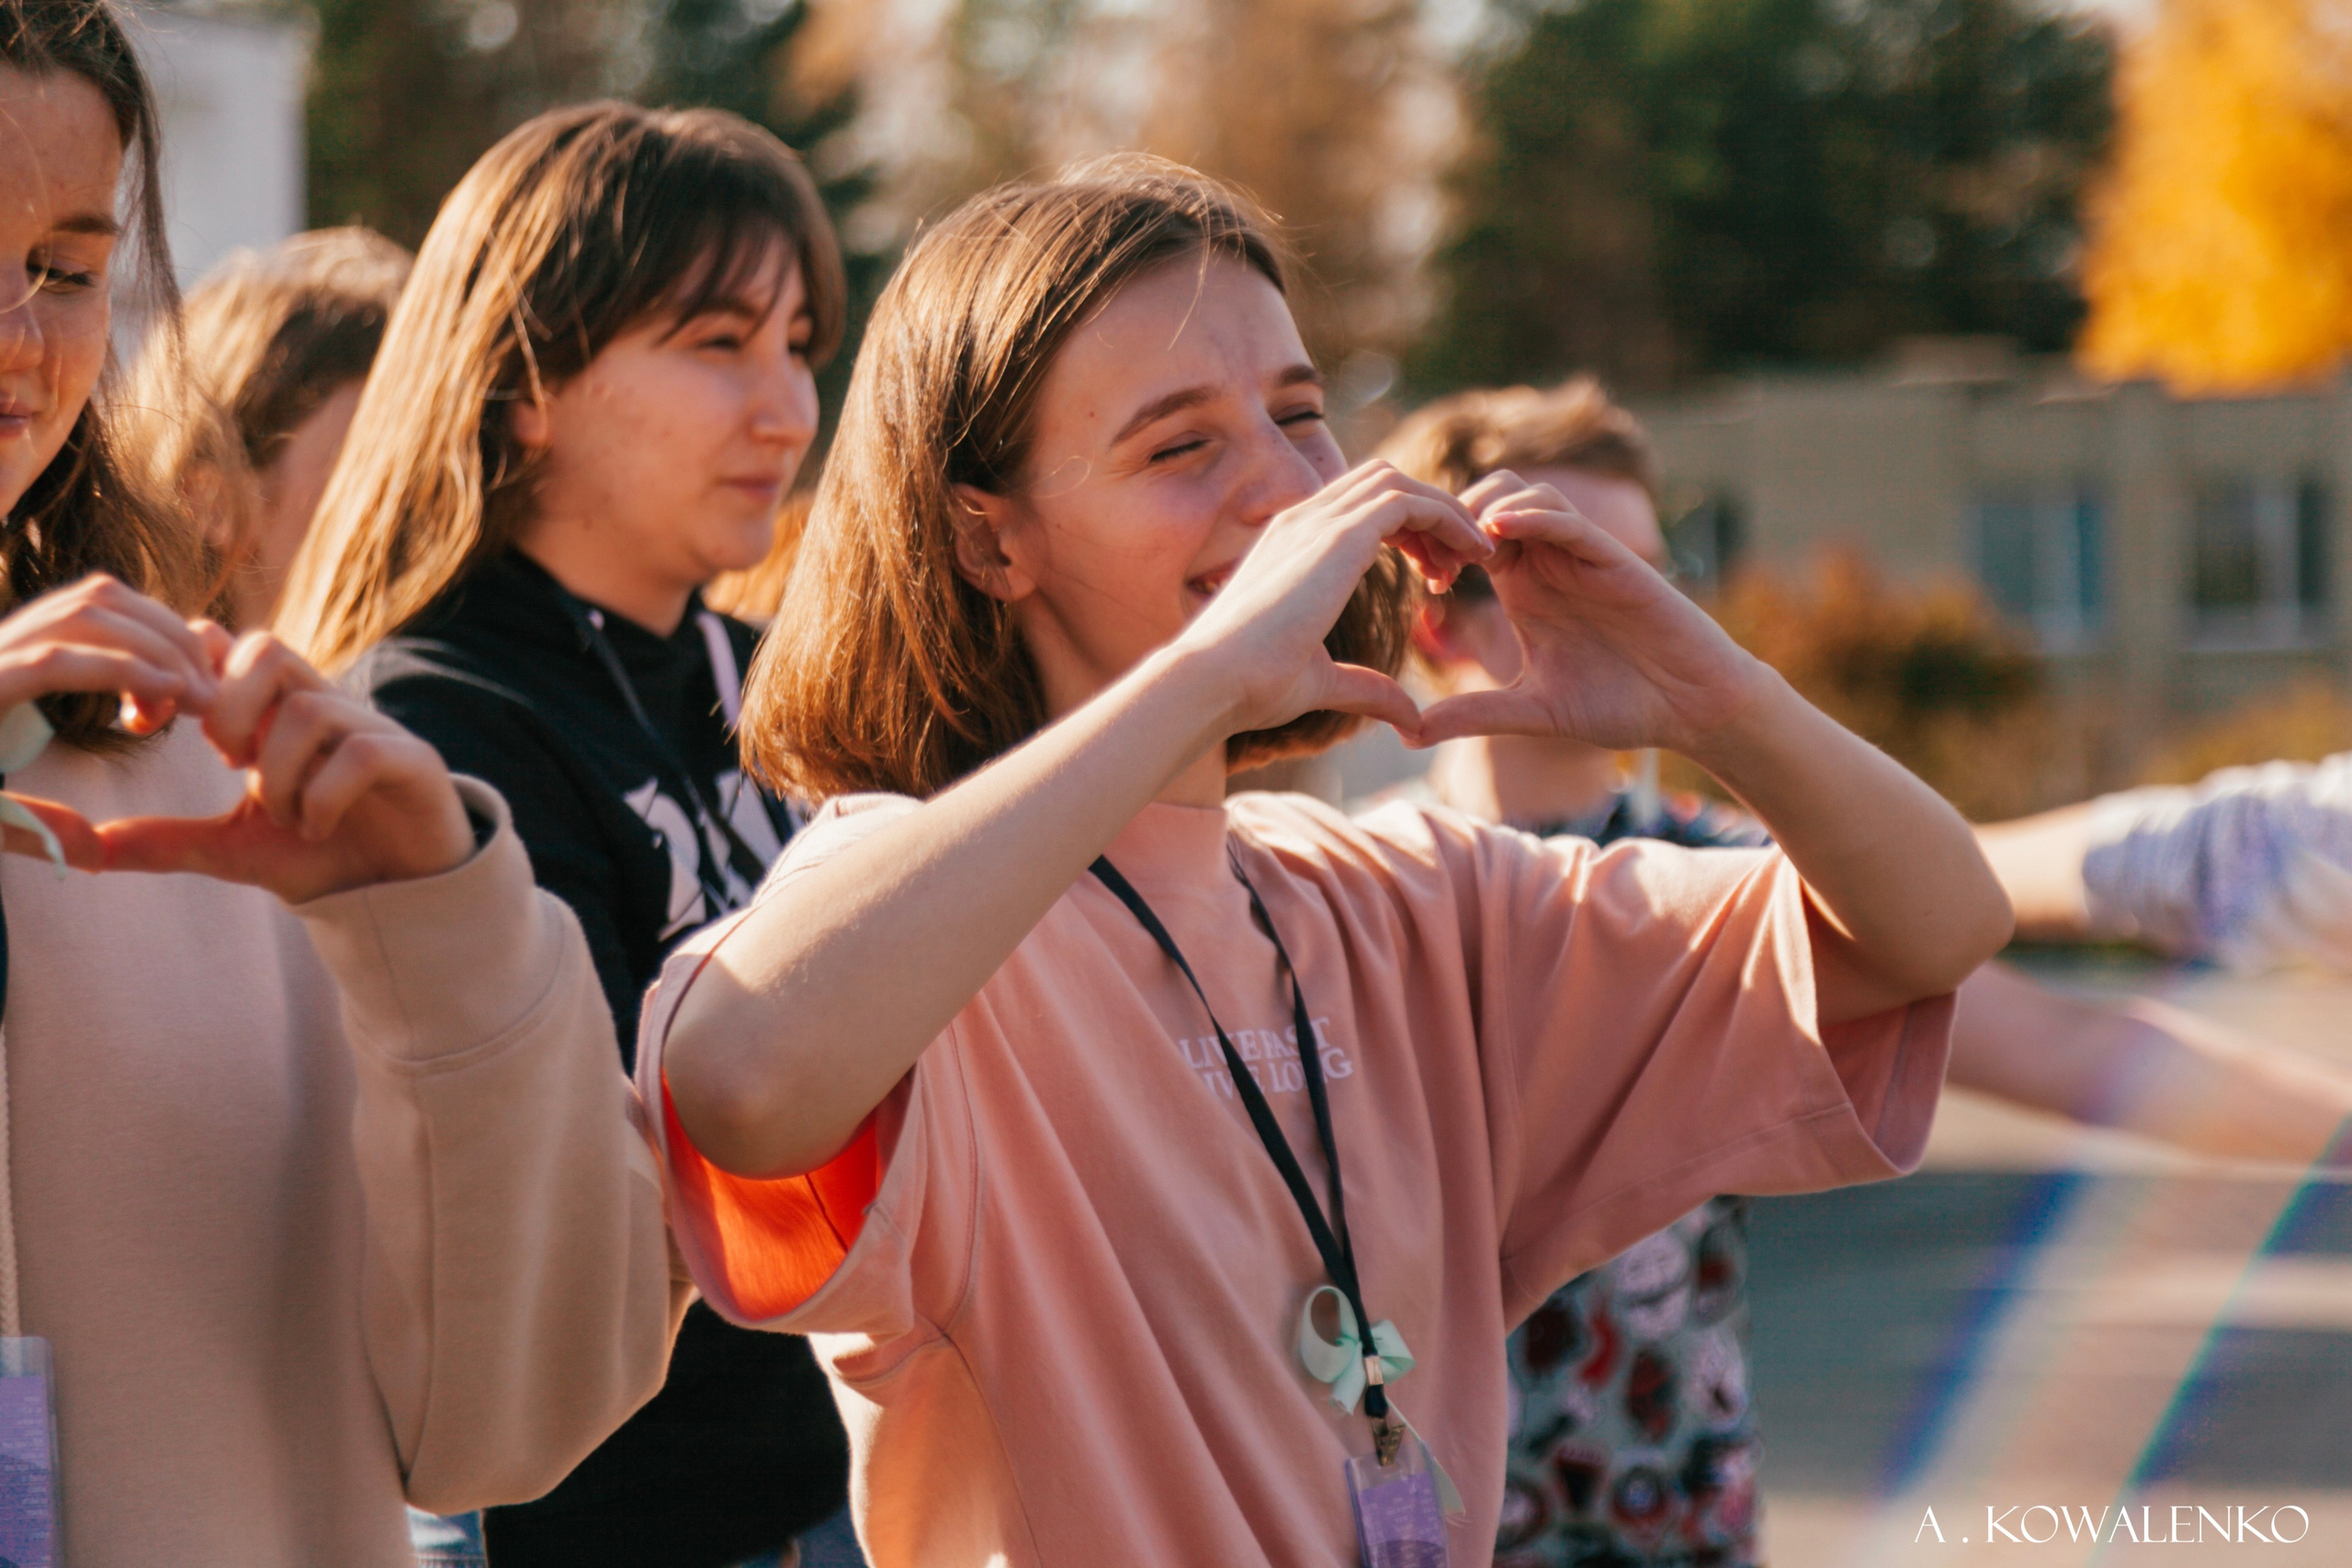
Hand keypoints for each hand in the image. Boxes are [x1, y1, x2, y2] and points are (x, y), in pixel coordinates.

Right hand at [0, 573, 218, 733]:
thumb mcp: (52, 718)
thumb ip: (104, 690)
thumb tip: (174, 686)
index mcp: (22, 632)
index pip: (104, 598)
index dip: (164, 624)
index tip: (205, 671)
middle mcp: (4, 632)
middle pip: (101, 598)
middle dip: (172, 636)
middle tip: (212, 688)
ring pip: (85, 618)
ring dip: (157, 651)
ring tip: (197, 695)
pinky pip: (56, 664)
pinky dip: (122, 669)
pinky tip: (167, 692)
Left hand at [94, 631, 475, 902]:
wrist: (401, 892)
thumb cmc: (322, 853)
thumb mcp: (231, 849)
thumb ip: (167, 840)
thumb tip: (87, 848)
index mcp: (275, 713)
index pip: (223, 645)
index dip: (178, 671)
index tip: (147, 724)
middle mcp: (323, 706)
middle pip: (266, 648)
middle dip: (228, 709)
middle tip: (227, 766)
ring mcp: (371, 728)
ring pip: (308, 707)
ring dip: (279, 772)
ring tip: (285, 819)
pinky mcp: (412, 761)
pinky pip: (360, 753)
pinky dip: (324, 796)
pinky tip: (317, 829)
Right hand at [1171, 460, 1491, 740]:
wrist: (1211, 682)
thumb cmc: (1249, 687)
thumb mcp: (1323, 683)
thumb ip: (1368, 688)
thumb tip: (1409, 719)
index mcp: (1293, 545)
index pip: (1361, 507)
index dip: (1409, 530)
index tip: (1436, 575)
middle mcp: (1302, 521)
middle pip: (1383, 482)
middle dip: (1430, 515)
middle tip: (1461, 565)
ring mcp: (1316, 521)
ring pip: (1400, 483)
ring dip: (1445, 512)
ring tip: (1476, 556)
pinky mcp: (1337, 535)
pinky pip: (1409, 501)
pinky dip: (1448, 517)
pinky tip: (1473, 553)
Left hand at [1414, 471, 1766, 755]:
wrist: (1690, 709)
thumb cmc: (1620, 705)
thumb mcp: (1532, 712)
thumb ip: (1474, 714)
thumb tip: (1407, 733)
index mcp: (1523, 588)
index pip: (1467, 538)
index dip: (1435, 544)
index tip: (1414, 573)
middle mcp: (1548, 563)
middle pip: (1488, 499)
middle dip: (1452, 517)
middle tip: (1430, 554)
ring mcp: (1581, 557)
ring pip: (1526, 494)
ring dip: (1487, 507)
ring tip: (1461, 544)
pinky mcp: (1614, 559)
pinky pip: (1569, 520)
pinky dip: (1533, 515)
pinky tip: (1499, 530)